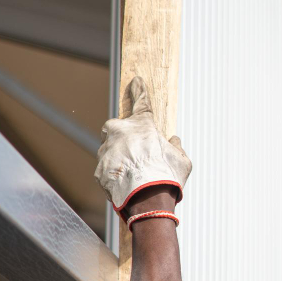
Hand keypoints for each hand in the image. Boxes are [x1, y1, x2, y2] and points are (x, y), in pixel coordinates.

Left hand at [94, 77, 191, 214]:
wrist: (147, 199)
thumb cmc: (167, 177)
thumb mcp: (181, 160)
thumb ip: (176, 147)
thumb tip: (174, 141)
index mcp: (142, 125)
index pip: (141, 101)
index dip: (139, 91)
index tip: (136, 81)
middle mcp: (121, 133)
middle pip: (115, 126)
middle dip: (121, 134)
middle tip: (132, 149)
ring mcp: (107, 151)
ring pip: (108, 149)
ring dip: (117, 157)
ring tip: (132, 174)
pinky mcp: (99, 169)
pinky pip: (105, 168)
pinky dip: (113, 174)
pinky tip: (125, 184)